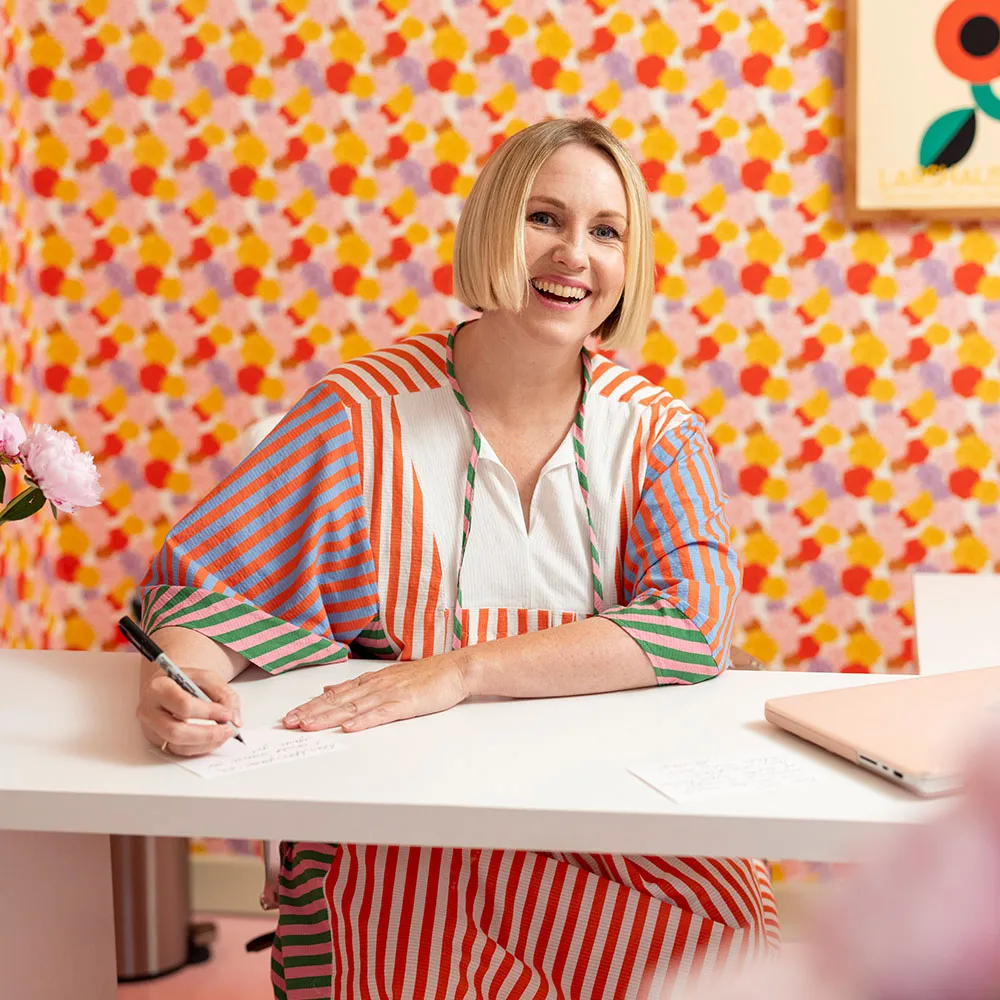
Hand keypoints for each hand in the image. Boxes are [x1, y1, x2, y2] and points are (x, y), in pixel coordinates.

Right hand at [137, 667, 241, 756]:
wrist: (169, 685)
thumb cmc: (186, 680)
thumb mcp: (207, 677)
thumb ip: (224, 695)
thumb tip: (235, 719)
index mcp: (158, 687)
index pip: (183, 705)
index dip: (208, 712)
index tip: (227, 714)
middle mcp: (148, 710)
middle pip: (175, 731)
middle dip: (207, 734)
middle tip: (228, 730)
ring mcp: (150, 728)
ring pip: (177, 745)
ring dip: (205, 744)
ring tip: (224, 734)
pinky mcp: (157, 740)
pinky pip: (178, 751)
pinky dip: (200, 748)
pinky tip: (213, 739)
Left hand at [282, 651, 471, 732]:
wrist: (455, 669)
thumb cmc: (426, 676)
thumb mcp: (386, 678)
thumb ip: (358, 686)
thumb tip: (329, 689)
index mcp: (370, 681)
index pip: (334, 695)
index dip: (310, 705)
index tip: (290, 715)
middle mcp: (375, 685)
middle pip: (337, 701)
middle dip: (311, 712)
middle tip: (288, 723)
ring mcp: (390, 693)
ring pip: (353, 707)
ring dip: (328, 717)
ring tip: (308, 726)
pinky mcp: (406, 703)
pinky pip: (381, 713)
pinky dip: (364, 721)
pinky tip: (349, 727)